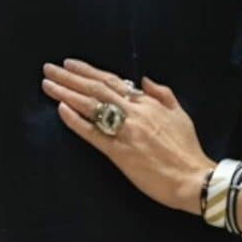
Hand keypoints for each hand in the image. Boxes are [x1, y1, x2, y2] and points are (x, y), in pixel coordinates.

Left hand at [41, 58, 212, 213]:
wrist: (193, 178)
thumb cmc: (187, 148)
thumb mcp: (180, 113)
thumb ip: (162, 93)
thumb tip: (143, 79)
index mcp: (147, 102)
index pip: (112, 81)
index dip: (89, 71)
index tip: (70, 64)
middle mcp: (133, 113)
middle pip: (96, 89)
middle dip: (70, 77)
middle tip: (49, 68)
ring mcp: (125, 132)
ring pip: (91, 106)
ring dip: (67, 93)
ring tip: (48, 84)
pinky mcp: (119, 153)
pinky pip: (93, 134)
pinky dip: (76, 120)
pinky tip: (61, 110)